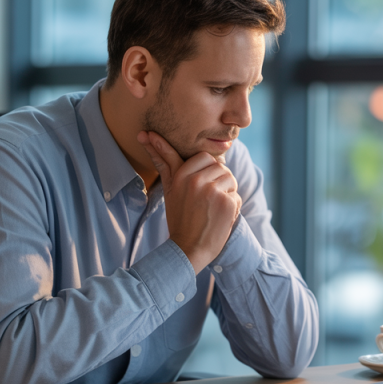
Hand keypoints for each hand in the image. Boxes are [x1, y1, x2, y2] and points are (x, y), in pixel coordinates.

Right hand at [138, 131, 240, 272]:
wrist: (188, 249)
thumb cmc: (179, 218)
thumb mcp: (169, 188)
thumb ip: (163, 161)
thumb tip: (145, 134)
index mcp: (182, 175)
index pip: (204, 157)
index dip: (206, 170)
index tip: (200, 187)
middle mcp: (196, 180)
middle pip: (220, 166)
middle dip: (218, 181)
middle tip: (207, 200)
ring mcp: (213, 191)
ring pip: (230, 179)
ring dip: (227, 193)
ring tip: (212, 208)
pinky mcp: (227, 203)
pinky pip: (237, 196)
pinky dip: (232, 208)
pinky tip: (219, 218)